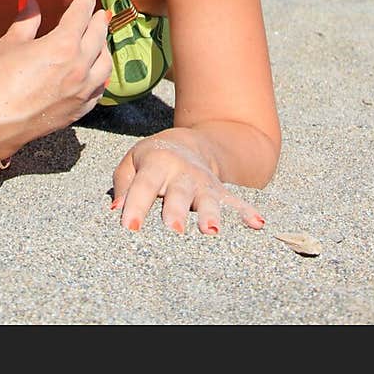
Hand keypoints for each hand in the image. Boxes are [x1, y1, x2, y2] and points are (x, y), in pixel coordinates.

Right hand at [0, 0, 112, 154]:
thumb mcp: (10, 43)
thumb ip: (26, 20)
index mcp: (63, 44)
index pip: (80, 15)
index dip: (84, 1)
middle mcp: (79, 66)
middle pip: (97, 36)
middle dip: (98, 20)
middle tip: (98, 12)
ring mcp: (82, 91)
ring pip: (104, 63)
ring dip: (104, 47)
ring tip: (100, 39)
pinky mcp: (79, 110)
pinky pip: (99, 88)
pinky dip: (100, 75)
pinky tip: (97, 72)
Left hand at [111, 128, 266, 234]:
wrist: (188, 143)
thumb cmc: (152, 160)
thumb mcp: (132, 162)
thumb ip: (123, 184)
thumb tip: (115, 210)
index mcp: (156, 163)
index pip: (143, 185)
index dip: (136, 205)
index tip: (130, 228)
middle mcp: (182, 172)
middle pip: (179, 192)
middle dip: (177, 210)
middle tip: (175, 230)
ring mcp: (203, 182)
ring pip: (208, 199)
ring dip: (211, 215)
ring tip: (212, 231)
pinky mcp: (220, 192)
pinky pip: (235, 202)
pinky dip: (247, 213)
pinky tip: (258, 224)